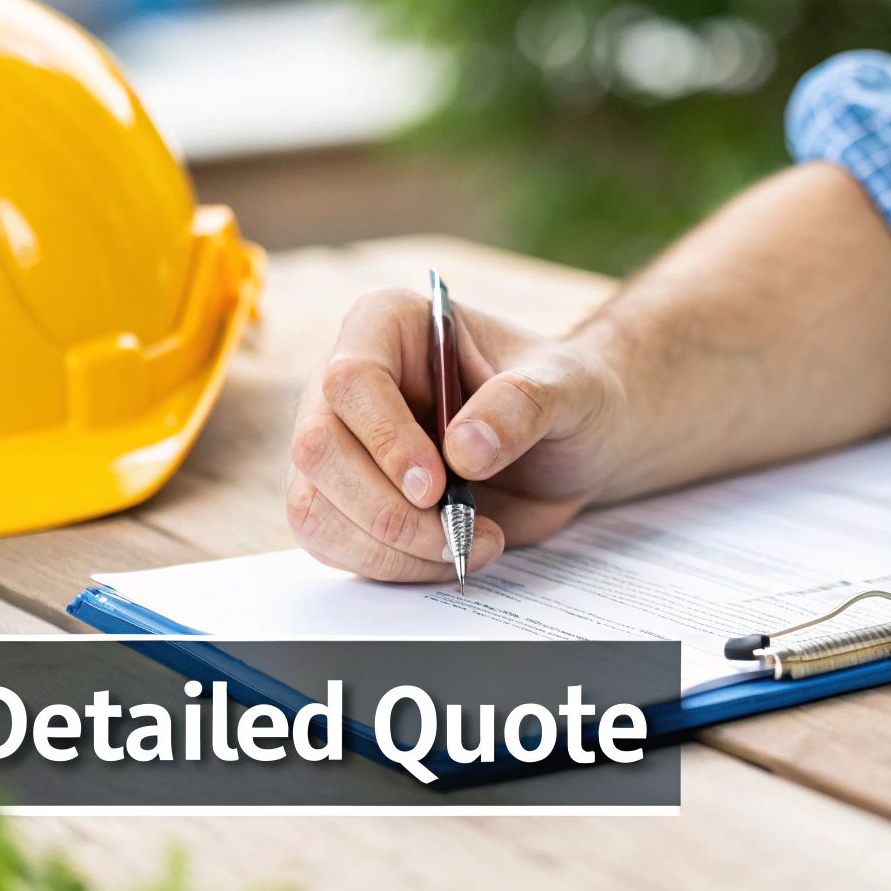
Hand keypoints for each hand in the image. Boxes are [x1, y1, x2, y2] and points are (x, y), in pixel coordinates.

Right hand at [286, 286, 628, 580]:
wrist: (574, 444)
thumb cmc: (567, 395)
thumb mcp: (568, 388)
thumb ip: (522, 406)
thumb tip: (463, 451)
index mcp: (389, 325)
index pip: (351, 379)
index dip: (386, 439)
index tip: (436, 486)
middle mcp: (349, 382)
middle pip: (318, 449)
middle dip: (386, 510)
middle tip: (458, 534)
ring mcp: (341, 443)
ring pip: (316, 507)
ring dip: (390, 548)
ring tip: (470, 545)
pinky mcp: (346, 499)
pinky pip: (333, 543)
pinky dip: (390, 565)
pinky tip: (449, 555)